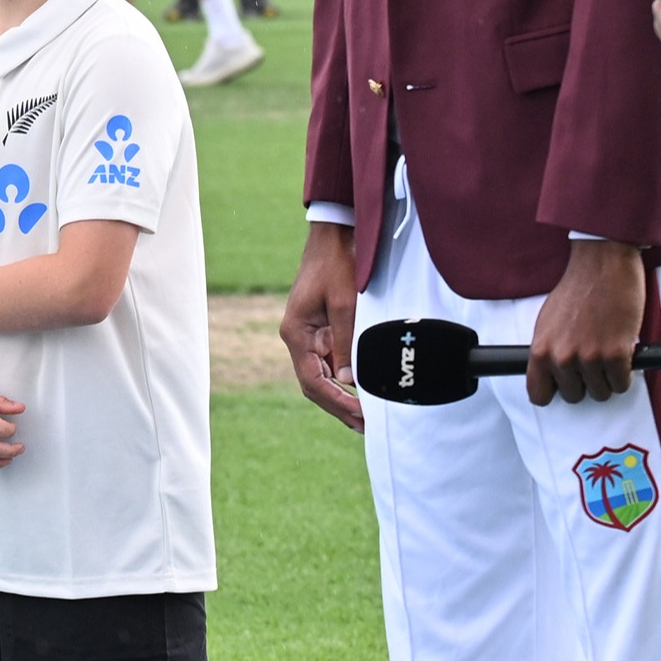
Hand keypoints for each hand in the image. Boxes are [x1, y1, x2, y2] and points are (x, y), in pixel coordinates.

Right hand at [280, 222, 363, 430]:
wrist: (333, 236)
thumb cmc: (337, 265)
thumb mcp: (345, 305)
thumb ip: (346, 344)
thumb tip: (349, 381)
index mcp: (296, 333)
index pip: (312, 380)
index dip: (335, 401)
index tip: (358, 414)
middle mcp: (298, 337)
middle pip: (314, 383)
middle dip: (338, 406)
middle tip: (363, 425)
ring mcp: (308, 333)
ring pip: (321, 375)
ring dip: (340, 395)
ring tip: (363, 415)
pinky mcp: (320, 327)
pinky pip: (328, 360)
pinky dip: (342, 378)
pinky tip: (359, 390)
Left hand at [529, 238, 644, 405]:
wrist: (603, 265)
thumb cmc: (578, 288)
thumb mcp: (548, 322)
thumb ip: (548, 350)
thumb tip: (551, 372)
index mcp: (541, 350)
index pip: (538, 394)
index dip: (553, 392)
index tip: (563, 386)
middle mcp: (562, 358)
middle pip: (573, 396)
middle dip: (585, 382)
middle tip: (592, 362)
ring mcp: (589, 358)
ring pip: (600, 393)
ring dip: (607, 378)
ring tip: (607, 354)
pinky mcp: (616, 355)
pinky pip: (621, 384)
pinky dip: (624, 374)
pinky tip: (622, 354)